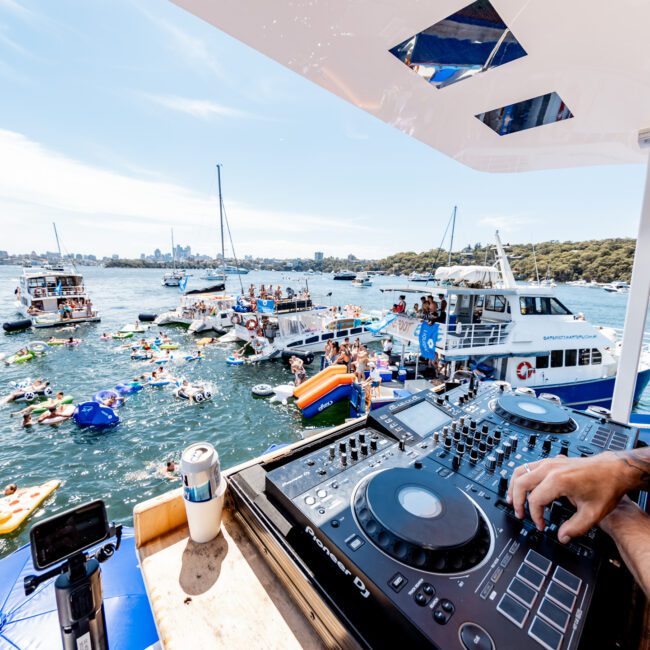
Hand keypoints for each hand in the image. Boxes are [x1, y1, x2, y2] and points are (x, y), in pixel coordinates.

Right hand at [507, 452, 633, 542]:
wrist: (613, 469)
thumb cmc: (605, 486)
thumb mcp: (593, 513)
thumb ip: (575, 528)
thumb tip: (562, 537)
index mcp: (558, 481)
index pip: (535, 500)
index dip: (535, 516)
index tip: (541, 525)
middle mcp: (550, 469)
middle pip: (520, 483)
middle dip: (517, 501)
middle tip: (520, 514)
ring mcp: (549, 462)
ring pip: (520, 470)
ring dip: (513, 486)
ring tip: (512, 499)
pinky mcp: (551, 461)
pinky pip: (528, 466)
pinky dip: (521, 477)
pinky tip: (522, 486)